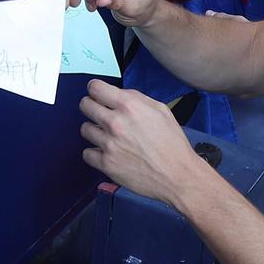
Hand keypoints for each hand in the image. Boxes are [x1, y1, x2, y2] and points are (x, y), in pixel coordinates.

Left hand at [80, 79, 203, 205]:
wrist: (178, 175)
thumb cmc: (172, 144)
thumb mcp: (161, 110)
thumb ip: (136, 99)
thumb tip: (118, 95)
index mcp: (129, 106)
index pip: (95, 88)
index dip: (95, 90)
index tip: (97, 94)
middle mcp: (116, 123)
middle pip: (85, 106)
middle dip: (91, 106)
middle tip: (99, 113)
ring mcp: (109, 144)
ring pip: (85, 129)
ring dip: (94, 130)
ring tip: (107, 135)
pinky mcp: (106, 164)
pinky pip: (87, 153)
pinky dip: (95, 152)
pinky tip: (107, 152)